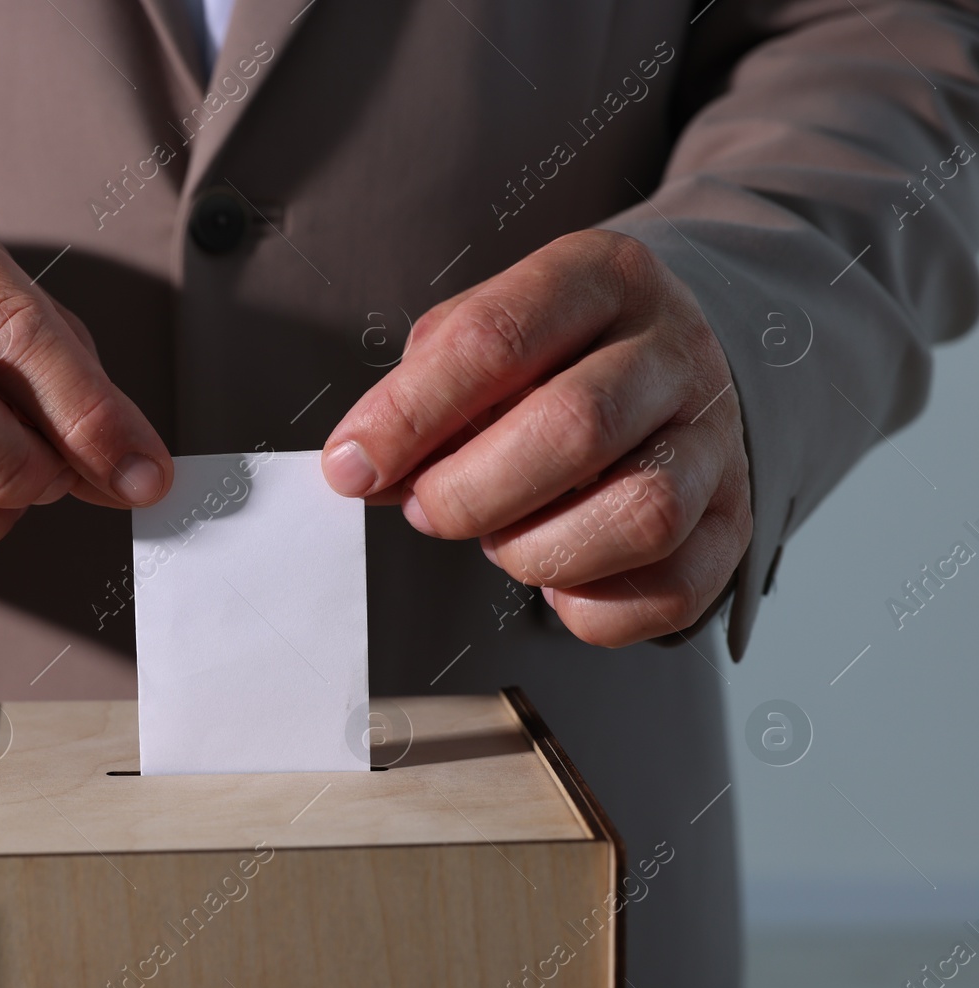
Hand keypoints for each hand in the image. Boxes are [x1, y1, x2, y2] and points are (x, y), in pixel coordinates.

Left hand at [321, 230, 751, 645]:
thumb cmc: (558, 354)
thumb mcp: (483, 331)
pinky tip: (559, 580)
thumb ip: (419, 391)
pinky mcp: (736, 520)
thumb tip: (361, 469)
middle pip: (575, 427)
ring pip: (641, 514)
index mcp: (600, 278)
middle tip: (426, 509)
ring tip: (500, 539)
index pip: (495, 340)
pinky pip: (674, 589)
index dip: (408, 414)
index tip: (351, 466)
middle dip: (470, 492)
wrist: (681, 358)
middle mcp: (672, 351)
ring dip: (537, 551)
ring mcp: (716, 438)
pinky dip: (596, 609)